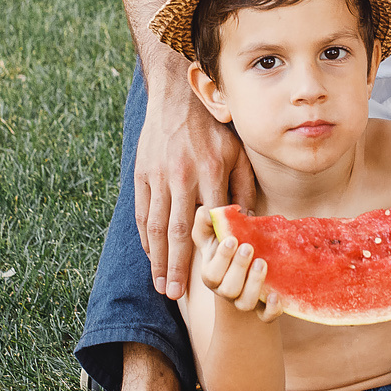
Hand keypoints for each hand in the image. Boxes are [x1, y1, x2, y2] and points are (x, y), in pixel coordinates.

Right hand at [136, 85, 256, 301]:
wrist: (177, 94)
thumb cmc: (215, 125)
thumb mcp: (238, 151)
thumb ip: (244, 186)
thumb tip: (249, 222)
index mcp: (209, 170)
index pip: (208, 222)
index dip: (208, 252)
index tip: (212, 276)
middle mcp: (181, 176)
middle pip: (176, 232)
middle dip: (176, 267)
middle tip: (175, 295)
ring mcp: (157, 176)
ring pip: (154, 226)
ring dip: (157, 259)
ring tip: (161, 285)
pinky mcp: (141, 173)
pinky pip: (141, 212)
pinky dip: (145, 237)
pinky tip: (151, 256)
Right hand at [190, 219, 282, 319]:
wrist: (246, 265)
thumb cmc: (228, 244)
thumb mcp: (213, 231)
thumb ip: (207, 219)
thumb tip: (209, 210)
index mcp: (212, 273)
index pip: (211, 273)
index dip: (221, 258)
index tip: (232, 239)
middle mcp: (226, 290)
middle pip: (228, 289)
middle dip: (238, 268)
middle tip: (248, 247)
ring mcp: (243, 300)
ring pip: (244, 303)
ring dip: (253, 284)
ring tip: (262, 263)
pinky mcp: (262, 308)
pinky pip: (265, 316)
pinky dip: (271, 309)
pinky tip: (277, 295)